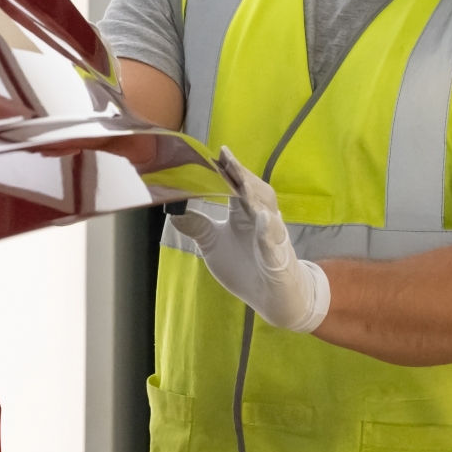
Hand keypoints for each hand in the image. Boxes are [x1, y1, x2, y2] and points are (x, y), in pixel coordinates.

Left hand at [168, 147, 330, 332]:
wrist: (274, 298)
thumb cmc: (246, 266)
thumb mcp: (213, 245)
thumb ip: (197, 227)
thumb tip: (173, 211)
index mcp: (245, 214)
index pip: (237, 186)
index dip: (229, 170)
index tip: (217, 153)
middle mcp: (261, 220)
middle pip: (253, 191)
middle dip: (241, 174)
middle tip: (227, 158)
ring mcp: (272, 238)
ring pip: (266, 210)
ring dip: (253, 194)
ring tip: (241, 180)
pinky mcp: (278, 259)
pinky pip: (273, 242)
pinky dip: (267, 230)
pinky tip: (261, 217)